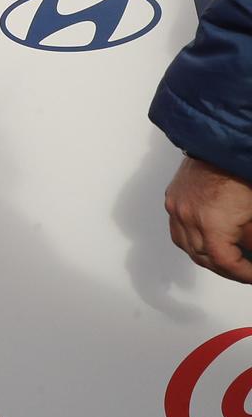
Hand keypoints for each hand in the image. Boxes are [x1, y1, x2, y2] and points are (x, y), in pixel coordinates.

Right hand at [164, 154, 251, 282]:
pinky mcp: (172, 198)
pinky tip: (205, 240)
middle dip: (225, 268)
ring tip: (225, 259)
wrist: (221, 143)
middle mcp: (187, 217)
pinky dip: (191, 240)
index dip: (242, 273)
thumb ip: (250, 239)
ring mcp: (176, 207)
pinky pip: (177, 230)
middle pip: (202, 257)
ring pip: (186, 246)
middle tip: (243, 271)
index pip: (224, 261)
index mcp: (211, 223)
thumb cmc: (240, 173)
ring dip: (206, 256)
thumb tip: (248, 254)